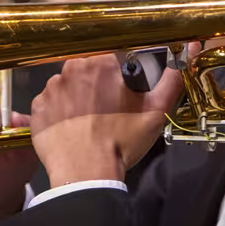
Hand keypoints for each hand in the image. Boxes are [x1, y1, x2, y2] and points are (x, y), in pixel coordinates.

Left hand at [30, 48, 195, 188]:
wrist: (85, 173)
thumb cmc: (121, 142)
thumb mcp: (156, 111)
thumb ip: (172, 77)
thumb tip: (187, 51)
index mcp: (102, 62)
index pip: (113, 57)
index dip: (121, 74)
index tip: (124, 90)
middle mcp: (72, 67)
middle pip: (90, 69)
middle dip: (99, 84)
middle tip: (109, 109)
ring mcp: (51, 87)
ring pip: (70, 84)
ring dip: (79, 96)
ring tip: (90, 121)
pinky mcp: (37, 106)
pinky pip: (51, 102)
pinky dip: (61, 112)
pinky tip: (73, 127)